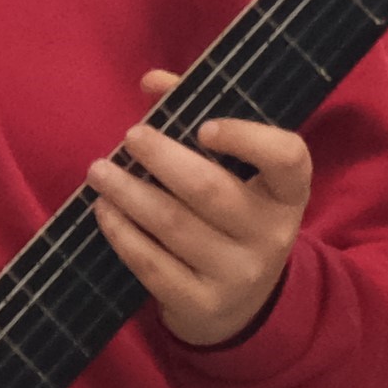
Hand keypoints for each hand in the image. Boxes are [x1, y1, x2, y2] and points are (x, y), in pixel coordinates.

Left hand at [88, 70, 310, 349]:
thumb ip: (197, 118)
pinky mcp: (202, 304)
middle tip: (130, 137)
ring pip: (174, 226)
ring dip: (129, 194)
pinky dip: (123, 234)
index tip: (203, 126)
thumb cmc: (230, 216)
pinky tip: (103, 212)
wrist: (240, 306)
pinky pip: (153, 265)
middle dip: (163, 160)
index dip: (247, 138)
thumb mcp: (234, 174)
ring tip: (100, 171)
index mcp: (286, 192)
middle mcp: (270, 234)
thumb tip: (152, 81)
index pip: (287, 158)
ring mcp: (238, 274)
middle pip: (211, 190)